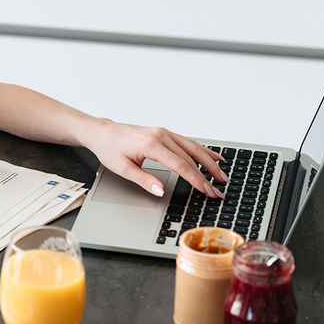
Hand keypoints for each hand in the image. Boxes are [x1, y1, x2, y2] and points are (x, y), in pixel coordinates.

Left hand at [83, 119, 226, 197]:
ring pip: (192, 147)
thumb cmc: (109, 148)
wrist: (102, 132)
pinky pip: (187, 141)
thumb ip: (144, 180)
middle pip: (190, 157)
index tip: (208, 190)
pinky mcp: (163, 132)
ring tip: (222, 174)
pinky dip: (201, 150)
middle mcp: (160, 136)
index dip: (196, 180)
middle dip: (207, 175)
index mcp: (151, 145)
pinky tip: (212, 156)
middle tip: (219, 189)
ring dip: (209, 161)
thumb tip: (161, 191)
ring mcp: (163, 132)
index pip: (180, 166)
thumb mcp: (123, 168)